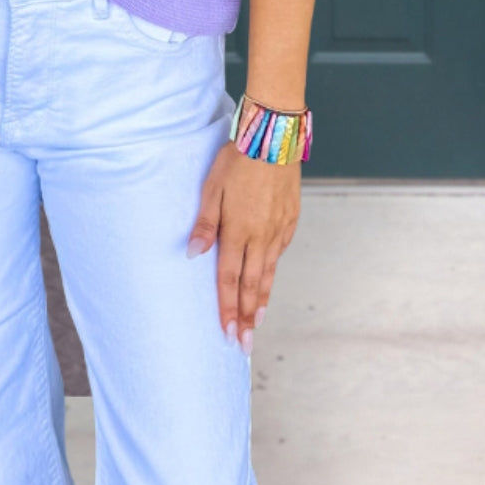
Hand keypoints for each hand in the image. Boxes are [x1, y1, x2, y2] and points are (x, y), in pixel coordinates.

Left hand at [186, 141, 301, 351]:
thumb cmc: (237, 161)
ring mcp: (278, 229)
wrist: (273, 138)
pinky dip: (272, 271)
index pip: (230, 279)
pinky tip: (268, 281)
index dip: (228, 309)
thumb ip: (204, 224)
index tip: (227, 333)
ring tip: (257, 324)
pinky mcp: (291, 219)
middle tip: (243, 345)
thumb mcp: (212, 188)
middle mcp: (261, 236)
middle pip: (252, 285)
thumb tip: (193, 255)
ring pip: (268, 273)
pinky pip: (279, 252)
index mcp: (238, 230)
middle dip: (246, 318)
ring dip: (262, 301)